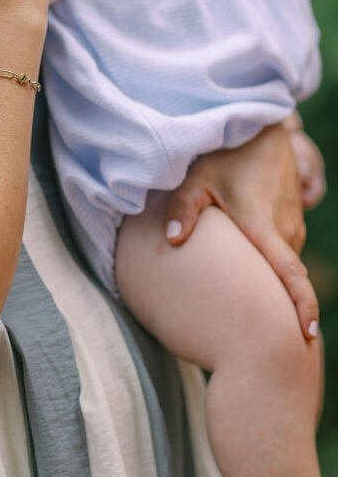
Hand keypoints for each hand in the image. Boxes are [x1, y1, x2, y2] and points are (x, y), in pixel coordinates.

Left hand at [164, 124, 318, 339]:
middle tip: (268, 346)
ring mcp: (292, 224)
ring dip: (271, 285)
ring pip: (282, 264)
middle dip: (280, 310)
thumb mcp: (196, 177)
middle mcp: (285, 230)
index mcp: (263, 227)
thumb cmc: (224, 153)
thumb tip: (171, 240)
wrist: (259, 130)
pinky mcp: (291, 219)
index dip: (300, 306)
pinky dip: (270, 267)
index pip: (291, 274)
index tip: (306, 337)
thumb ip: (183, 209)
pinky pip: (282, 252)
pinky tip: (251, 279)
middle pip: (284, 279)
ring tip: (257, 319)